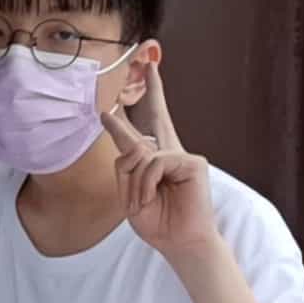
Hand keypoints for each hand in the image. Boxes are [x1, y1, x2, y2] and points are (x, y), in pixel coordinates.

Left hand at [104, 62, 219, 258]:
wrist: (181, 242)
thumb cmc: (158, 222)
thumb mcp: (131, 194)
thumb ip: (128, 167)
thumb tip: (137, 143)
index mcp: (152, 163)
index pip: (138, 134)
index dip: (125, 118)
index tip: (110, 105)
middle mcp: (168, 154)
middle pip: (157, 115)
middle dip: (153, 87)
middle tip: (146, 60)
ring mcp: (182, 156)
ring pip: (140, 153)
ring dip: (134, 182)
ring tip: (142, 202)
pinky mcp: (192, 162)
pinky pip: (155, 162)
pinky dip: (146, 182)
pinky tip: (153, 196)